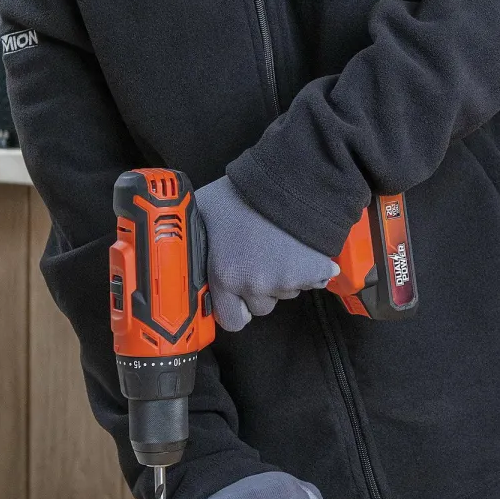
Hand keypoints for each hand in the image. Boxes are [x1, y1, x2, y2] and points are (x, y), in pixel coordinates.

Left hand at [193, 175, 339, 331]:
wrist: (287, 178)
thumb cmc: (242, 193)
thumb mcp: (203, 212)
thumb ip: (196, 240)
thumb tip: (184, 250)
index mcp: (225, 276)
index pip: (231, 320)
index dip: (236, 308)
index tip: (239, 297)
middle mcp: (254, 285)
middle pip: (261, 306)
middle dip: (262, 289)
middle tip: (261, 258)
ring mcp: (285, 282)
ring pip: (286, 292)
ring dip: (285, 276)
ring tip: (280, 245)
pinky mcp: (313, 272)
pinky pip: (314, 280)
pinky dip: (314, 268)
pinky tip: (303, 248)